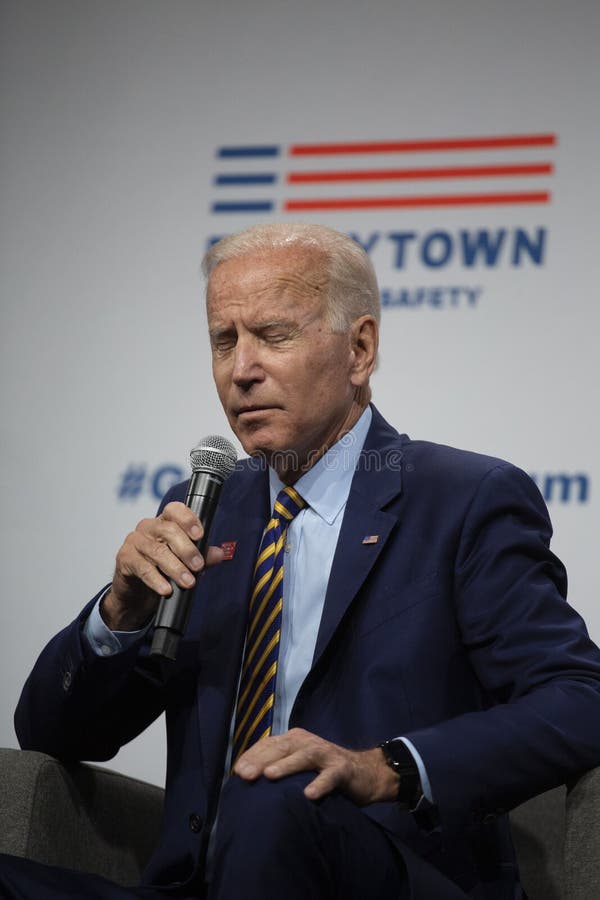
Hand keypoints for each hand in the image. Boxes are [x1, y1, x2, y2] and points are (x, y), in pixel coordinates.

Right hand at [102, 501, 224, 630]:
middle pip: (168, 531)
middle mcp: (148, 527)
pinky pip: (142, 568)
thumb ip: (203, 556)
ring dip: (175, 568)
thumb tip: (219, 554)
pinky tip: (166, 590)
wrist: (136, 592)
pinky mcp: (125, 558)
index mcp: (165, 522)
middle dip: (187, 549)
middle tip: (198, 566)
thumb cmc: (162, 570)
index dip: (188, 519)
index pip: (175, 510)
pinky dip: (156, 580)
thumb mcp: (185, 563)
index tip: (200, 535)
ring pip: (157, 551)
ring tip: (188, 582)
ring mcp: (134, 541)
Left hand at [232, 727, 399, 805]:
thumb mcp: (300, 765)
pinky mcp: (342, 768)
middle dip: (262, 760)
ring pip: (304, 756)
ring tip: (270, 776)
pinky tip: (309, 795)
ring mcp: (326, 754)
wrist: (366, 773)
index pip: (268, 744)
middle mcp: (308, 742)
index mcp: (295, 740)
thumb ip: (279, 766)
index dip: (252, 756)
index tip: (236, 772)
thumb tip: (247, 778)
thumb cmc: (324, 770)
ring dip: (286, 766)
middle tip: (245, 775)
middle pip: (282, 748)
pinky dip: (320, 784)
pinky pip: (330, 776)